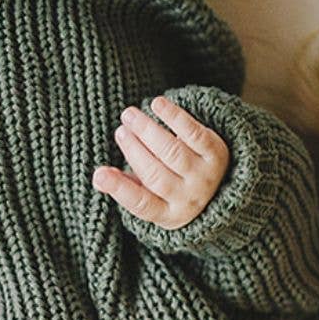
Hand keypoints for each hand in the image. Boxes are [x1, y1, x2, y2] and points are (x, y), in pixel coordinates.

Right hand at [92, 96, 229, 228]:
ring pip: (173, 152)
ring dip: (149, 131)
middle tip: (121, 130)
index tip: (100, 174)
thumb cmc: (173, 188)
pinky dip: (174, 118)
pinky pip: (193, 133)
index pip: (141, 204)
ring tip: (130, 115)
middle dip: (135, 151)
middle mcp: (188, 199)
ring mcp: (204, 177)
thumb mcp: (152, 196)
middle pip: (156, 175)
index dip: (120, 190)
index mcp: (168, 214)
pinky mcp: (215, 153)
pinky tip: (157, 105)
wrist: (220, 187)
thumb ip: (125, 186)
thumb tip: (97, 178)